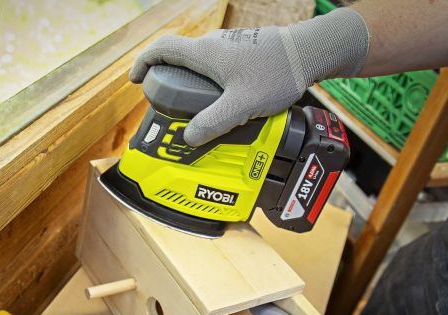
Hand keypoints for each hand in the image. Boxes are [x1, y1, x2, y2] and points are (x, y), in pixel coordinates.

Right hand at [129, 8, 367, 145]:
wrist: (311, 51)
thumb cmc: (277, 73)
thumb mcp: (242, 106)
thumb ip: (213, 123)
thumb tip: (189, 138)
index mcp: (205, 53)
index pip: (161, 48)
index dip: (143, 62)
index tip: (135, 79)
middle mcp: (214, 43)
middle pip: (179, 56)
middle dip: (167, 77)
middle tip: (166, 101)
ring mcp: (231, 43)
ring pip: (201, 59)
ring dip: (192, 78)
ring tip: (198, 105)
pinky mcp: (246, 48)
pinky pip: (220, 61)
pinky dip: (212, 77)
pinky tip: (227, 97)